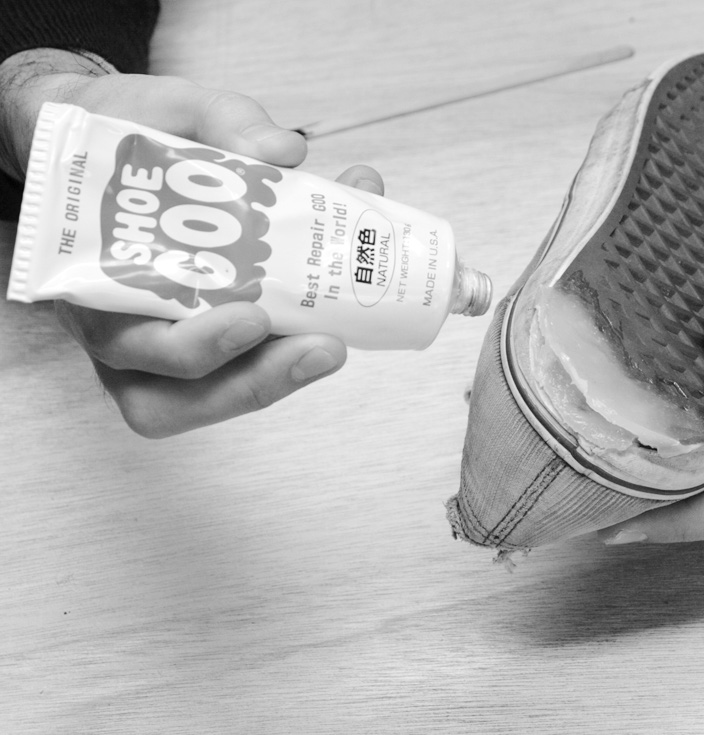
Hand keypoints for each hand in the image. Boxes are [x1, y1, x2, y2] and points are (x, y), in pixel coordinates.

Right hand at [1, 49, 383, 436]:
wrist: (105, 139)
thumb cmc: (121, 135)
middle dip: (258, 379)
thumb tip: (283, 150)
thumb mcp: (161, 106)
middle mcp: (126, 328)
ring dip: (288, 374)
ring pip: (220, 393)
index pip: (132, 346)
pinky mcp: (221, 334)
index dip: (195, 345)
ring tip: (342, 336)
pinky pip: (259, 358)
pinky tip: (347, 278)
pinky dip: (306, 332)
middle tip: (326, 345)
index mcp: (91, 282)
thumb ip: (220, 121)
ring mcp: (171, 343)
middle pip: (179, 397)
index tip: (253, 316)